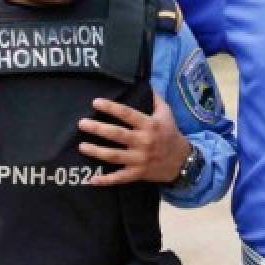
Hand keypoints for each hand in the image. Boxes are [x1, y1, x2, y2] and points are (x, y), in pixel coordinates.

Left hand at [77, 93, 191, 184]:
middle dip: (98, 129)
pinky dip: (106, 180)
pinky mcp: (138, 173)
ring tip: (82, 146)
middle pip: (117, 135)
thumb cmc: (170, 134)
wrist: (182, 160)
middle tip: (82, 124)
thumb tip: (144, 84)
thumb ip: (155, 99)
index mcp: (149, 125)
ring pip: (114, 156)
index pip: (128, 114)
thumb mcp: (167, 113)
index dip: (111, 107)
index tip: (95, 103)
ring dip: (97, 152)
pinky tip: (92, 180)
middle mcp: (144, 141)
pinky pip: (120, 178)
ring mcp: (140, 159)